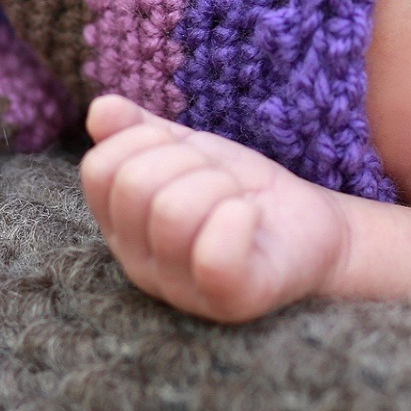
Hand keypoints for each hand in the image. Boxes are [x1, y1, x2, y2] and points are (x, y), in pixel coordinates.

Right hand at [79, 95, 351, 322]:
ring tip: (239, 200)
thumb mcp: (189, 152)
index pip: (99, 169)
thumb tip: (101, 109)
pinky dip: (239, 219)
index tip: (186, 150)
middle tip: (222, 178)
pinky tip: (252, 217)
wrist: (311, 229)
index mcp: (123, 226)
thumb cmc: (243, 193)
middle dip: (189, 160)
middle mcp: (140, 263)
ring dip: (219, 185)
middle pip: (134, 184)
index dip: (144, 140)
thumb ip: (140, 133)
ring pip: (173, 211)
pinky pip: (214, 256)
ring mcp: (182, 289)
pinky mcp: (230, 301)